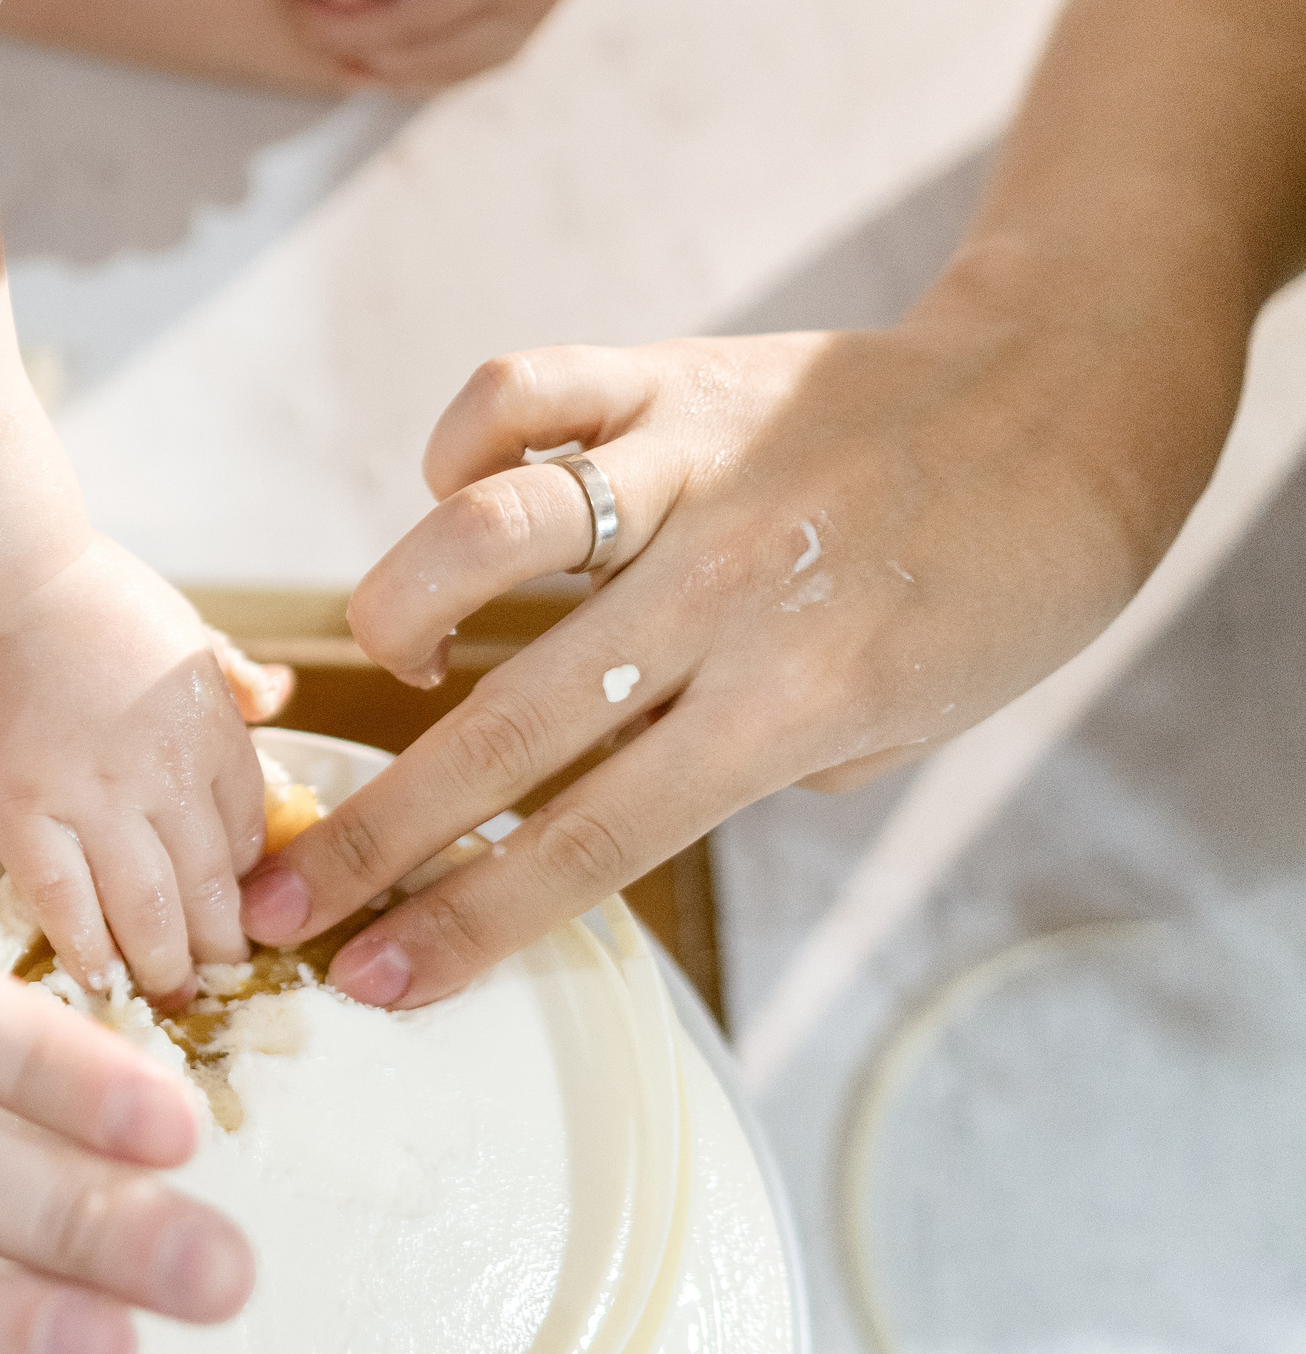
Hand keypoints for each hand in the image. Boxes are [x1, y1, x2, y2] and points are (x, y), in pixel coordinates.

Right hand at [0, 540, 278, 1001]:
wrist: (1, 578)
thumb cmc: (90, 597)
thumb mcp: (187, 629)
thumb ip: (234, 676)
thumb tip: (281, 694)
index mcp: (213, 735)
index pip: (251, 841)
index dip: (247, 893)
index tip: (238, 920)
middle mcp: (163, 776)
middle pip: (209, 892)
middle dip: (217, 952)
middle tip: (212, 986)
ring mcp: (91, 799)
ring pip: (146, 912)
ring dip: (162, 967)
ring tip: (165, 998)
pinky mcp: (20, 813)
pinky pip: (62, 902)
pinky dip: (85, 948)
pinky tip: (97, 978)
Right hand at [240, 321, 1185, 1005]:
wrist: (1071, 397)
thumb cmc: (1000, 585)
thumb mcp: (904, 728)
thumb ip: (755, 765)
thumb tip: (619, 774)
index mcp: (793, 704)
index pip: (589, 840)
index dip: (466, 924)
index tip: (373, 980)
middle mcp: (723, 591)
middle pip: (506, 726)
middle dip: (375, 831)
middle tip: (281, 896)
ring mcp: (686, 470)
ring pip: (485, 533)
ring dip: (400, 609)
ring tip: (391, 655)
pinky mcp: (665, 373)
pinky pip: (517, 392)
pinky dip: (459, 445)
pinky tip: (457, 493)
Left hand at [299, 0, 632, 90]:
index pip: (401, 22)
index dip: (344, 27)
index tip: (300, 15)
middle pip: (435, 57)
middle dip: (371, 57)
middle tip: (321, 43)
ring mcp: (552, 1)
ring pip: (470, 66)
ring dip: (411, 74)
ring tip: (359, 69)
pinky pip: (498, 51)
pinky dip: (450, 62)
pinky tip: (414, 55)